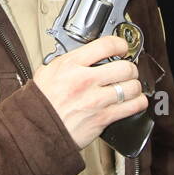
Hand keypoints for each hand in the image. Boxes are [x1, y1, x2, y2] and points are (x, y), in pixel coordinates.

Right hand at [31, 34, 147, 149]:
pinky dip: (138, 103)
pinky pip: (131, 107)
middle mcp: (85, 80)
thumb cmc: (40, 103)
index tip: (122, 48)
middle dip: (130, 68)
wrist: (35, 129)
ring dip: (134, 86)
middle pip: (125, 67)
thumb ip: (68, 62)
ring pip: (132, 87)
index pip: (106, 45)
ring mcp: (96, 100)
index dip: (120, 44)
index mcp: (71, 65)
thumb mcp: (47, 72)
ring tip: (130, 87)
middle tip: (127, 70)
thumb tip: (83, 56)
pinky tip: (135, 101)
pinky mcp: (102, 118)